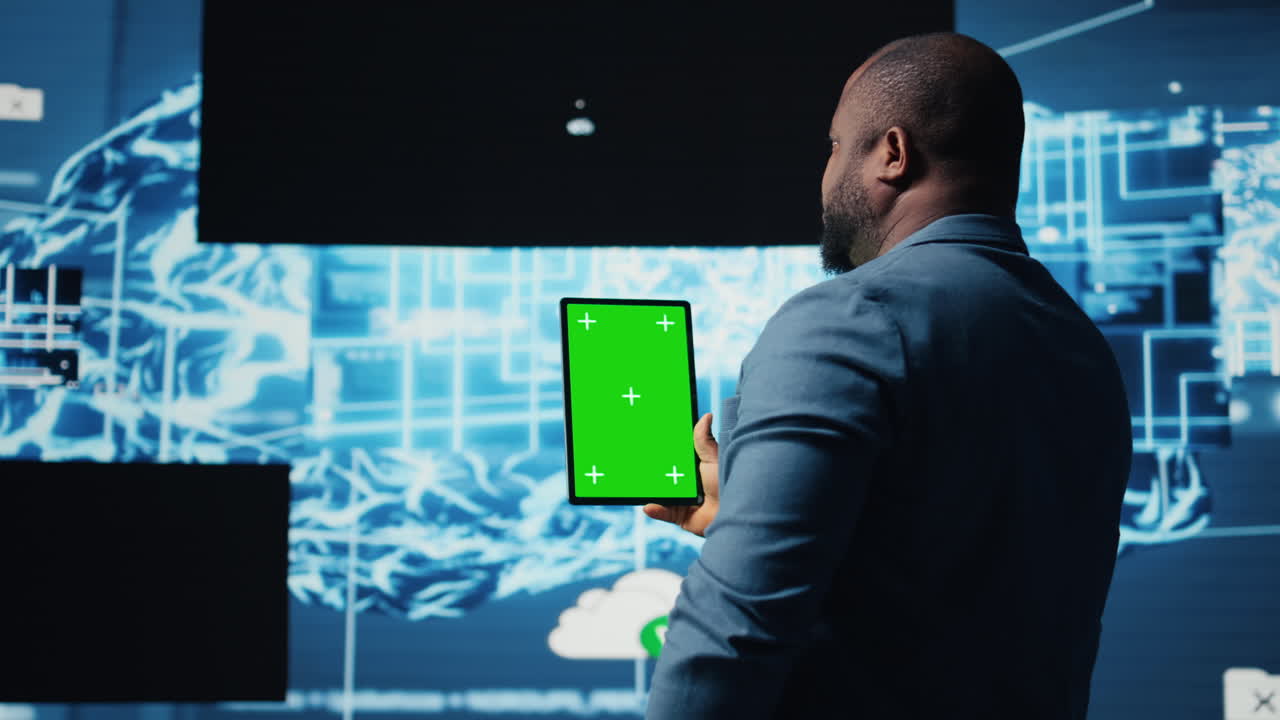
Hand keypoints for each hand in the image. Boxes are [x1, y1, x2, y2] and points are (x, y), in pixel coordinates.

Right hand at [643, 412, 719, 536]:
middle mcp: (688, 484)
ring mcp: (684, 500)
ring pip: (662, 494)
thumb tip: (706, 415)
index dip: (663, 453)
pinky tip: (648, 505)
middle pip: (665, 476)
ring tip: (638, 484)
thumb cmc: (728, 482)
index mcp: (695, 469)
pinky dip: (655, 510)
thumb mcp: (713, 458)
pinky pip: (664, 513)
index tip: (648, 443)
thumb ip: (704, 440)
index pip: (675, 458)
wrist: (735, 510)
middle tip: (636, 462)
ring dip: (651, 491)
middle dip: (652, 471)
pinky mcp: (682, 516)